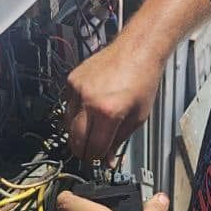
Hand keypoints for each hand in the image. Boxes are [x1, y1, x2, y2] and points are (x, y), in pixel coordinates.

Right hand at [63, 37, 163, 162]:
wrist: (137, 50)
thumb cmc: (143, 80)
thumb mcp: (138, 117)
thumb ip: (119, 140)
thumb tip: (107, 159)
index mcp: (108, 112)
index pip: (94, 148)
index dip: (96, 158)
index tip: (98, 160)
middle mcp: (89, 100)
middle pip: (75, 139)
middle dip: (82, 150)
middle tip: (90, 153)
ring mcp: (77, 89)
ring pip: (67, 123)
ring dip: (77, 132)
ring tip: (91, 131)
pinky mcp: (72, 80)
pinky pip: (68, 105)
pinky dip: (76, 112)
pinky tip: (89, 109)